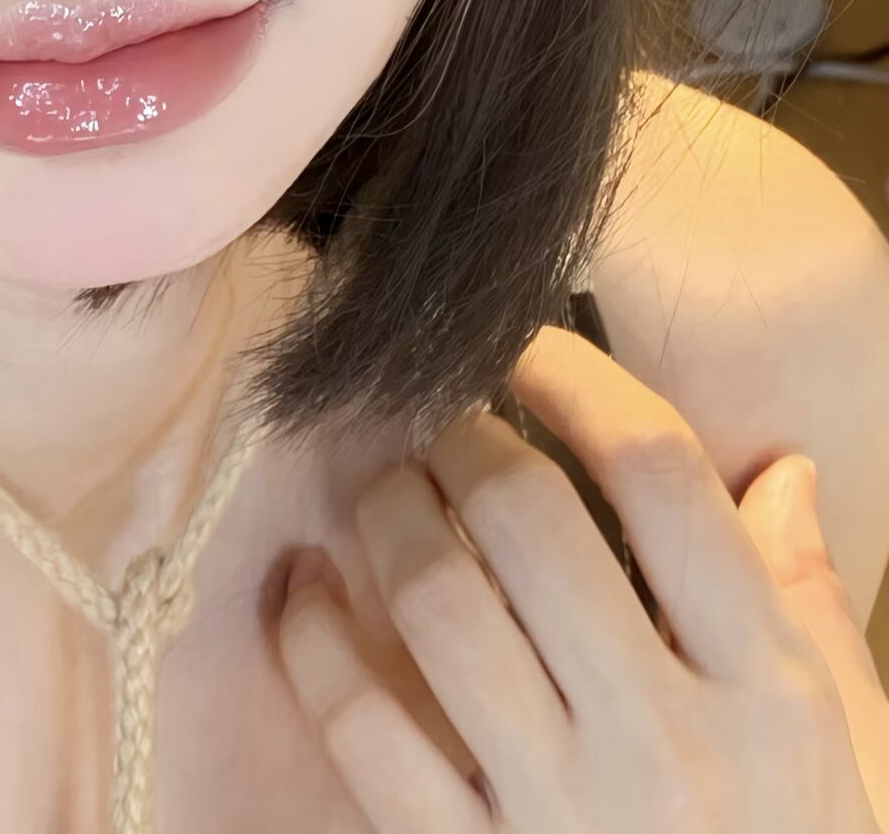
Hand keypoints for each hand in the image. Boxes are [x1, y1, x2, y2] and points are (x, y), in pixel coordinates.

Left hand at [278, 323, 884, 831]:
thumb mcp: (858, 761)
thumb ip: (815, 615)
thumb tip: (779, 474)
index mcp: (770, 694)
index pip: (662, 479)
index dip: (575, 380)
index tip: (522, 347)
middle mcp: (664, 737)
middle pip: (531, 518)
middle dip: (462, 433)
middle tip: (436, 412)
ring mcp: (560, 810)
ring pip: (438, 601)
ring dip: (386, 514)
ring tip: (376, 484)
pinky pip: (367, 735)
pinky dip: (315, 642)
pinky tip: (301, 588)